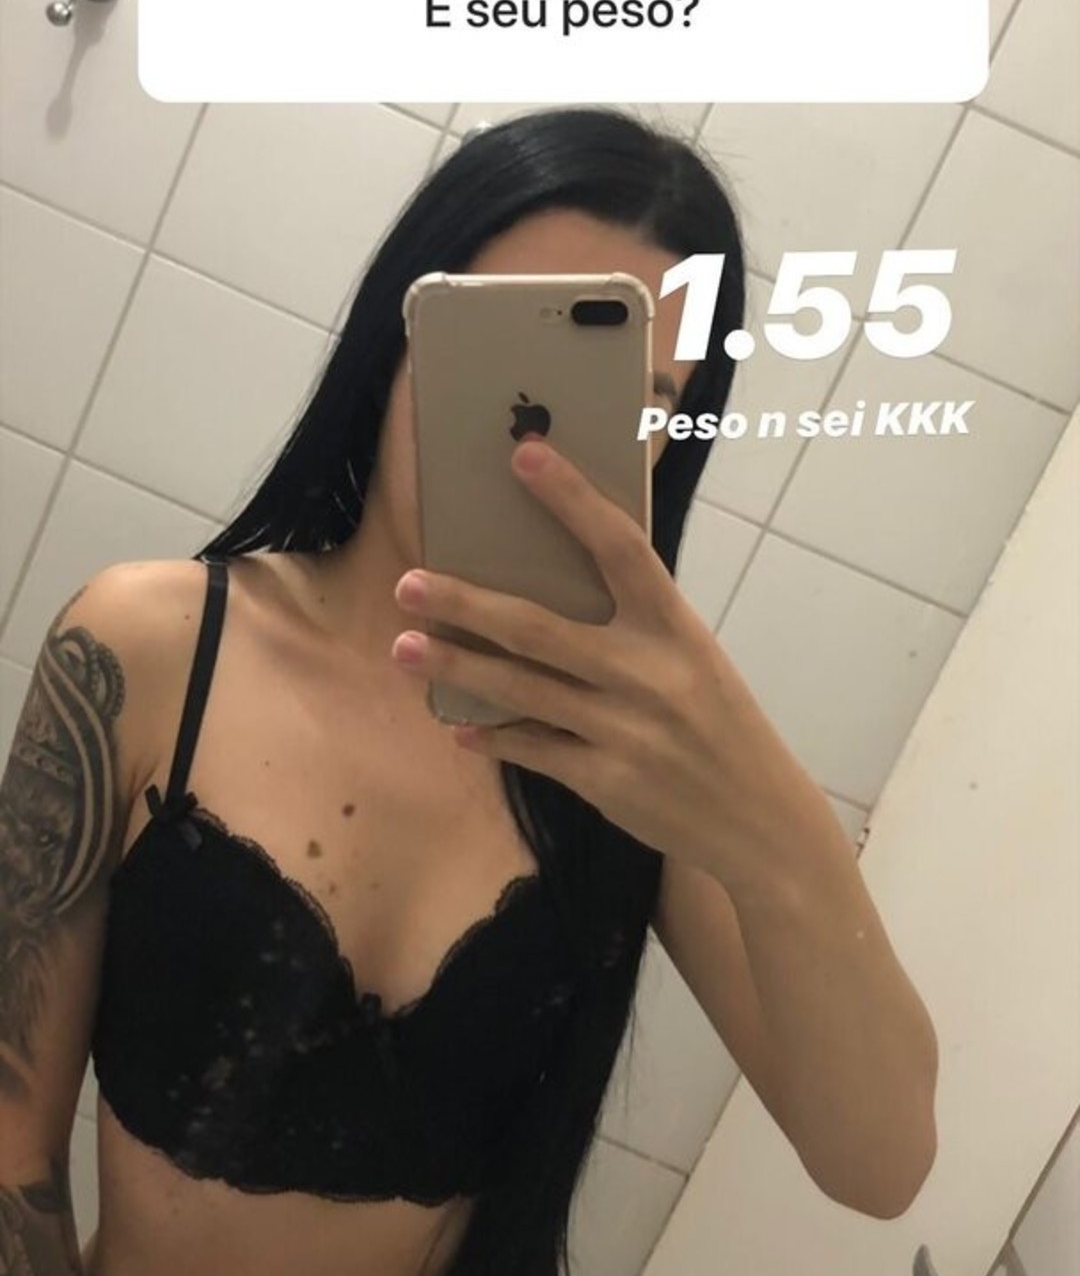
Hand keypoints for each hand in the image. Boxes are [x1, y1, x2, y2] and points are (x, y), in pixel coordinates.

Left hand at [391, 439, 797, 888]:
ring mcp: (624, 730)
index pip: (620, 547)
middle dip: (465, 604)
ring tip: (403, 647)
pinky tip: (457, 728)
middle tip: (409, 582)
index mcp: (676, 629)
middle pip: (537, 628)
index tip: (524, 455)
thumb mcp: (694, 661)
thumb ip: (636, 628)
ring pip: (519, 689)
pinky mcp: (605, 780)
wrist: (762, 819)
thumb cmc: (720, 726)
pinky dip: (492, 737)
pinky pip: (533, 749)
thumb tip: (550, 589)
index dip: (572, 499)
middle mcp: (648, 674)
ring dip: (454, 667)